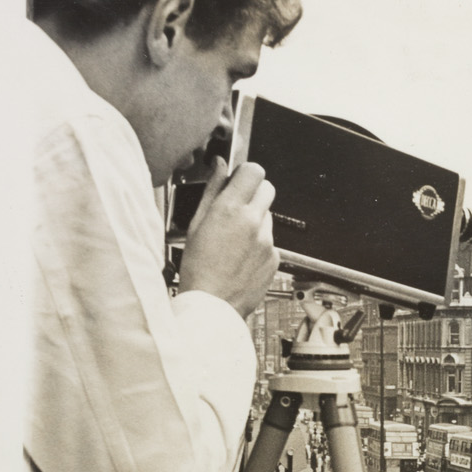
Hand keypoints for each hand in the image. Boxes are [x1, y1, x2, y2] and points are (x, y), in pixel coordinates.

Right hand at [178, 158, 278, 319]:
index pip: (254, 170)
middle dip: (254, 192)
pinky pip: (270, 240)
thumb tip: (219, 166)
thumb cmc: (199, 268)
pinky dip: (259, 244)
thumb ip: (212, 190)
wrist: (213, 305)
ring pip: (268, 216)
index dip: (246, 173)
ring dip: (256, 220)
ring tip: (235, 240)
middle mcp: (253, 222)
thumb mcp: (195, 223)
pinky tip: (242, 256)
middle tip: (237, 208)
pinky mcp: (275, 257)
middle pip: (267, 188)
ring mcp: (267, 240)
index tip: (239, 181)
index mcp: (230, 209)